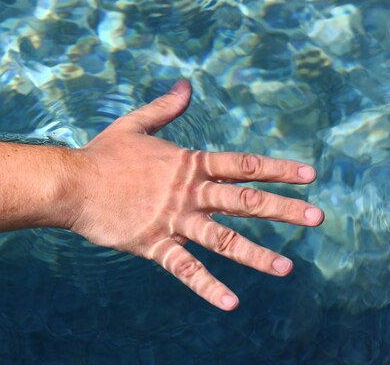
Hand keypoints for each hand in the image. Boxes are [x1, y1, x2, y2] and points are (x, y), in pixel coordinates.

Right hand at [65, 80, 323, 310]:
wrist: (72, 183)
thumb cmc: (103, 154)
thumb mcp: (136, 125)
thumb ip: (166, 108)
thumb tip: (186, 86)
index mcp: (189, 164)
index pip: (243, 165)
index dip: (278, 169)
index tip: (309, 176)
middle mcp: (189, 193)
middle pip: (244, 201)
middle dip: (283, 209)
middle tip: (318, 217)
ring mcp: (174, 220)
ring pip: (223, 239)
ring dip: (257, 254)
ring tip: (288, 268)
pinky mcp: (155, 245)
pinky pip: (185, 269)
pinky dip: (208, 286)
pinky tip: (231, 302)